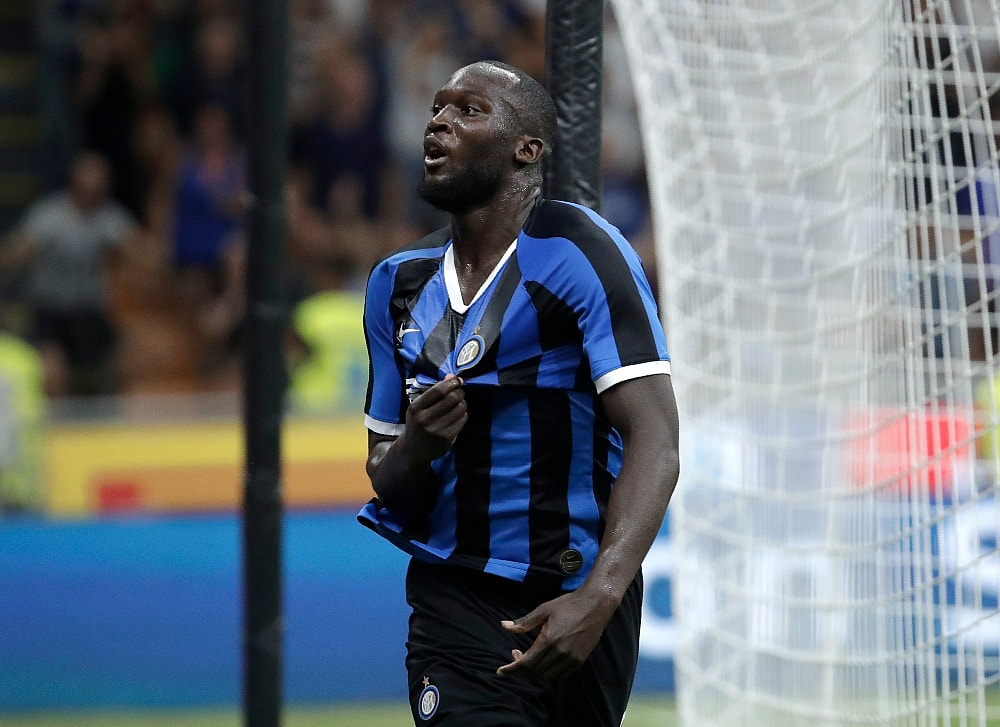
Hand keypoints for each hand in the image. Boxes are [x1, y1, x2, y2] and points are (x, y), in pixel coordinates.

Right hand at [403, 374, 467, 461]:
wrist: (412, 450)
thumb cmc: (417, 423)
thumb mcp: (418, 407)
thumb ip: (434, 392)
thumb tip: (451, 376)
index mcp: (416, 408)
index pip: (439, 390)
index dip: (452, 382)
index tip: (457, 380)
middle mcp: (425, 418)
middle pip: (452, 398)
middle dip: (460, 392)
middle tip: (460, 391)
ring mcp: (437, 429)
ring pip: (460, 409)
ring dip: (463, 403)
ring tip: (459, 403)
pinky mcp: (447, 438)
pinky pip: (462, 420)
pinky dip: (463, 414)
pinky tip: (458, 415)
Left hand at [495, 588, 618, 681]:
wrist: (595, 605)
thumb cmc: (568, 604)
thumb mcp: (543, 609)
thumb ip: (523, 622)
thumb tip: (504, 626)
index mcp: (549, 640)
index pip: (525, 663)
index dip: (511, 669)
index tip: (500, 671)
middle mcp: (560, 653)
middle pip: (534, 672)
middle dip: (520, 668)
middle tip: (515, 654)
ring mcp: (571, 658)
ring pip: (547, 677)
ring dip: (534, 672)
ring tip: (529, 658)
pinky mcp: (580, 660)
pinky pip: (560, 675)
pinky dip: (548, 673)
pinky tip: (544, 662)